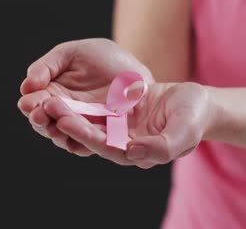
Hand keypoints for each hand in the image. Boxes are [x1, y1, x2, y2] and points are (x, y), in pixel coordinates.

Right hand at [17, 38, 152, 155]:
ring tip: (55, 126)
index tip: (29, 102)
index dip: (31, 103)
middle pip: (45, 122)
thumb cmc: (102, 57)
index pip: (35, 102)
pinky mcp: (101, 137)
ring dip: (57, 133)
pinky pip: (88, 145)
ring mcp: (82, 127)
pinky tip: (76, 141)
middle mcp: (64, 113)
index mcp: (52, 93)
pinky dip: (81, 144)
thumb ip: (47, 66)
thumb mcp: (72, 54)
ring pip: (64, 136)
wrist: (134, 70)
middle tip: (39, 115)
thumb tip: (27, 85)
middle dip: (40, 120)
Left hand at [43, 82, 210, 168]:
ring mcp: (122, 129)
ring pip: (91, 123)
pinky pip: (96, 110)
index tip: (65, 121)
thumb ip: (162, 147)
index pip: (106, 147)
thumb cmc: (195, 117)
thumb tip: (132, 152)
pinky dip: (80, 103)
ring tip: (49, 98)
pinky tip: (65, 92)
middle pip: (92, 135)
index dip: (85, 135)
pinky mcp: (120, 115)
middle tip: (48, 106)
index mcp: (139, 153)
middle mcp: (126, 145)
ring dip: (70, 112)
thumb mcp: (184, 131)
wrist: (197, 102)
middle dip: (70, 122)